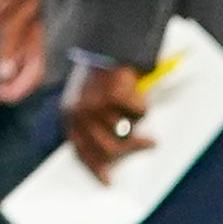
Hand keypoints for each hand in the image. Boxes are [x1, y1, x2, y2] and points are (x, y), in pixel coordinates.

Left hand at [62, 55, 148, 176]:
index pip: (81, 149)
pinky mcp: (116, 94)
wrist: (106, 43)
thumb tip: (113, 151)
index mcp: (71, 114)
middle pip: (107, 147)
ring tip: (140, 105)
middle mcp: (81, 112)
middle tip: (151, 143)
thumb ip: (93, 123)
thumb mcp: (86, 99)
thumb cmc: (100, 74)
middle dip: (131, 148)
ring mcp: (97, 103)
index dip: (96, 167)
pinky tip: (137, 89)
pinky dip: (144, 102)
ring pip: (127, 129)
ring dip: (138, 119)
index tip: (109, 181)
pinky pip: (140, 111)